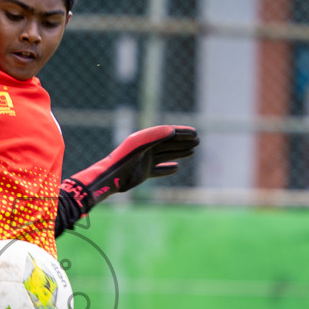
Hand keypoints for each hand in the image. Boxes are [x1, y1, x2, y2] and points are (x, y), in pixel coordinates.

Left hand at [63, 125, 198, 215]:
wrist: (110, 178)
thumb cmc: (122, 159)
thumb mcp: (139, 145)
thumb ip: (154, 135)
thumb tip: (171, 130)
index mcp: (145, 139)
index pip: (166, 133)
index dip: (181, 132)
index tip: (195, 132)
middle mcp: (146, 149)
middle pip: (168, 143)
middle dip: (183, 141)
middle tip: (198, 141)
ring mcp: (145, 161)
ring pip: (166, 155)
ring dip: (179, 153)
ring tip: (192, 151)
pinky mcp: (143, 173)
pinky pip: (158, 170)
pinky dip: (167, 169)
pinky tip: (177, 168)